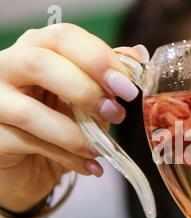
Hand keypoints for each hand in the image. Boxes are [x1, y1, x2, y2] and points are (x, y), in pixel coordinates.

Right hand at [0, 23, 147, 212]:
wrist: (30, 165)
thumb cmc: (60, 124)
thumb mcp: (88, 99)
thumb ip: (106, 77)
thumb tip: (138, 55)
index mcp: (37, 49)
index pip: (63, 37)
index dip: (98, 59)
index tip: (127, 87)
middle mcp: (7, 68)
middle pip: (39, 64)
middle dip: (85, 90)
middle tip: (116, 114)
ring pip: (29, 112)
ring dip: (74, 133)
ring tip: (100, 149)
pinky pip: (28, 145)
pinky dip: (67, 158)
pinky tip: (89, 166)